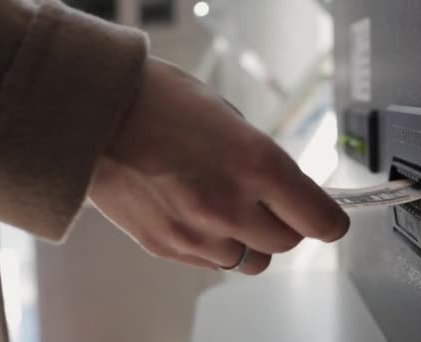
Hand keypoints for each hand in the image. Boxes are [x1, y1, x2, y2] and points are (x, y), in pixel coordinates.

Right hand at [89, 57, 349, 274]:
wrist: (92, 116)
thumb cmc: (156, 103)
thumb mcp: (228, 118)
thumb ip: (260, 160)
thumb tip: (282, 188)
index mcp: (255, 164)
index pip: (319, 218)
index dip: (329, 218)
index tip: (327, 216)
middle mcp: (230, 206)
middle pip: (287, 244)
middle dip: (285, 224)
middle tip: (269, 202)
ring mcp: (196, 233)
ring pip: (250, 261)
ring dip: (249, 239)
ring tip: (226, 208)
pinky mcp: (167, 248)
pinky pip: (212, 262)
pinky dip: (216, 244)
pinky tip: (196, 212)